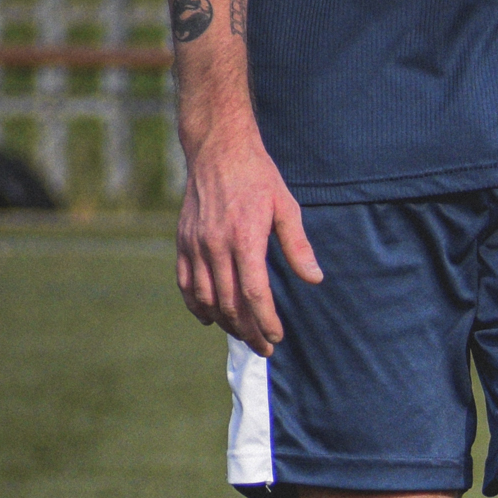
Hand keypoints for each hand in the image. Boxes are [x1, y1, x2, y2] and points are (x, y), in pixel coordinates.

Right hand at [174, 120, 318, 353]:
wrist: (217, 149)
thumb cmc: (258, 177)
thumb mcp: (286, 207)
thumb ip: (298, 246)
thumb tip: (314, 279)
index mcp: (244, 238)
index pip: (253, 294)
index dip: (265, 321)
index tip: (276, 338)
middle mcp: (215, 245)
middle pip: (229, 303)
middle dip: (248, 330)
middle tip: (264, 348)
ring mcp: (195, 244)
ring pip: (206, 297)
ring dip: (224, 322)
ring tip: (243, 336)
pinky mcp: (182, 241)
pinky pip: (185, 282)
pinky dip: (196, 304)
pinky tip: (209, 318)